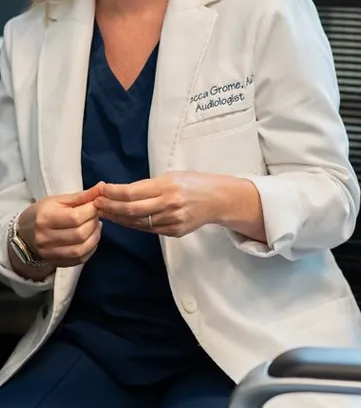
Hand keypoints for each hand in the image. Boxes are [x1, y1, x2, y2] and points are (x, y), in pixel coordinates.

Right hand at [17, 184, 103, 266]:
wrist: (25, 233)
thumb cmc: (44, 212)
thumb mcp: (59, 200)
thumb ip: (82, 196)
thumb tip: (102, 187)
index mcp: (45, 218)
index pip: (76, 217)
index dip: (92, 210)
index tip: (95, 205)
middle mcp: (45, 238)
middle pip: (80, 234)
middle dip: (94, 222)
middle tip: (95, 215)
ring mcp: (50, 252)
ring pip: (81, 249)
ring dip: (95, 236)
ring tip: (95, 226)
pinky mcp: (56, 262)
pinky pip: (80, 259)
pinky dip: (91, 248)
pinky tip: (91, 238)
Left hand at [94, 172, 227, 237]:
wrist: (218, 199)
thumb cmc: (193, 183)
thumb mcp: (172, 176)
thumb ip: (149, 185)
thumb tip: (122, 192)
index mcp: (167, 186)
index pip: (132, 192)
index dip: (112, 192)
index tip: (100, 189)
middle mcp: (169, 204)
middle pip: (130, 210)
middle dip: (109, 207)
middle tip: (96, 204)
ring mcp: (172, 220)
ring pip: (137, 222)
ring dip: (118, 218)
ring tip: (105, 212)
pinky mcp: (174, 231)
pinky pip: (148, 229)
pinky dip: (133, 225)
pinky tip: (123, 220)